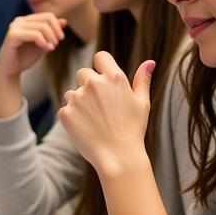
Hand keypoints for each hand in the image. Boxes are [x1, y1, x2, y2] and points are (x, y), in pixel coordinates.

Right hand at [0, 13, 67, 79]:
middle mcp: (20, 21)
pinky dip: (43, 42)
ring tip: (51, 48)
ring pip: (42, 27)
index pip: (48, 16)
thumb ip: (51, 32)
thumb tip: (64, 21)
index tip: (60, 39)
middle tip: (56, 44)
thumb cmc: (25, 57)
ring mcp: (15, 27)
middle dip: (55, 32)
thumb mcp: (43, 43)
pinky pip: (34, 35)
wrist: (9, 71)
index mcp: (26, 20)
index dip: (57, 26)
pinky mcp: (12, 35)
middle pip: (46, 19)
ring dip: (51, 38)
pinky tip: (47, 49)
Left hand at [57, 51, 153, 175]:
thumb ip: (143, 80)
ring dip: (79, 102)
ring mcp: (77, 98)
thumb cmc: (133, 130)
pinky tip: (85, 129)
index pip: (100, 57)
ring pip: (72, 92)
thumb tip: (150, 62)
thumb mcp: (142, 103)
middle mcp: (94, 84)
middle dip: (89, 85)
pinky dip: (72, 117)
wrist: (118, 157)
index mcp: (114, 77)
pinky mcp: (65, 113)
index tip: (104, 80)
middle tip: (100, 107)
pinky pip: (65, 109)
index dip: (101, 67)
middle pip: (83, 73)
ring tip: (94, 120)